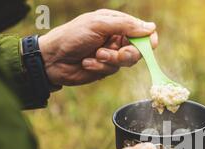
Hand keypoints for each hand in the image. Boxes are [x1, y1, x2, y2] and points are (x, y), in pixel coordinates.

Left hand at [38, 9, 157, 85]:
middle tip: (116, 54)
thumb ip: (126, 26)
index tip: (151, 45)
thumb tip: (151, 28)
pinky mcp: (105, 68)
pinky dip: (100, 67)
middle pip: (137, 49)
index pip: (140, 30)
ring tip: (95, 56)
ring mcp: (111, 54)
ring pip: (126, 62)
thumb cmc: (72, 36)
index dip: (148, 39)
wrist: (53, 58)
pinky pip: (113, 70)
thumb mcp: (99, 25)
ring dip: (110, 60)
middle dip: (127, 53)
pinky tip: (86, 62)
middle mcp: (115, 38)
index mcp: (115, 23)